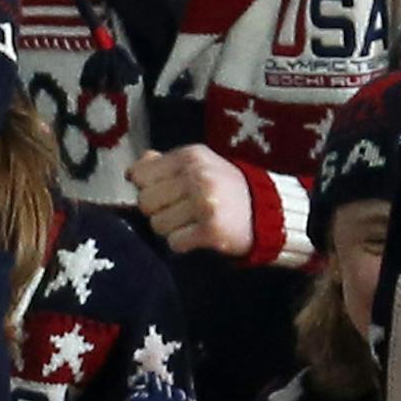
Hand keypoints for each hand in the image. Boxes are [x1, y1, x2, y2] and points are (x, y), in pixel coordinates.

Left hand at [129, 145, 255, 256]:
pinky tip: (198, 236)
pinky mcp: (212, 230)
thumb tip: (133, 171)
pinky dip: (183, 244)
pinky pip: (175, 243)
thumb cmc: (226, 188)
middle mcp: (197, 176)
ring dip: (170, 229)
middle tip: (180, 212)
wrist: (268, 211)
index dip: (147, 189)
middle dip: (158, 211)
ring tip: (190, 224)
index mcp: (190, 156)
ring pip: (158, 225)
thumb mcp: (199, 165)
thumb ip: (165, 164)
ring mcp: (205, 203)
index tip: (164, 193)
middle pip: (146, 202)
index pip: (141, 175)